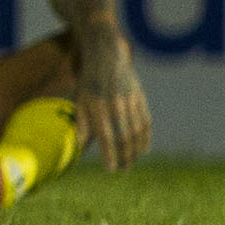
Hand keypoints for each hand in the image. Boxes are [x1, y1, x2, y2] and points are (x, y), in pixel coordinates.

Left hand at [73, 38, 151, 172]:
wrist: (106, 54)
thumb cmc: (89, 80)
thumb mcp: (79, 99)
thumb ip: (81, 123)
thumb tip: (79, 147)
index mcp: (97, 105)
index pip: (106, 136)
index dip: (109, 155)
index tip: (110, 170)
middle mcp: (115, 104)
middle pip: (124, 138)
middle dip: (124, 157)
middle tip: (122, 169)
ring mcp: (130, 101)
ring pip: (137, 132)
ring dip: (135, 151)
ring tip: (130, 162)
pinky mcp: (140, 98)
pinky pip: (146, 123)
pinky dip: (145, 138)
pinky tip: (143, 149)